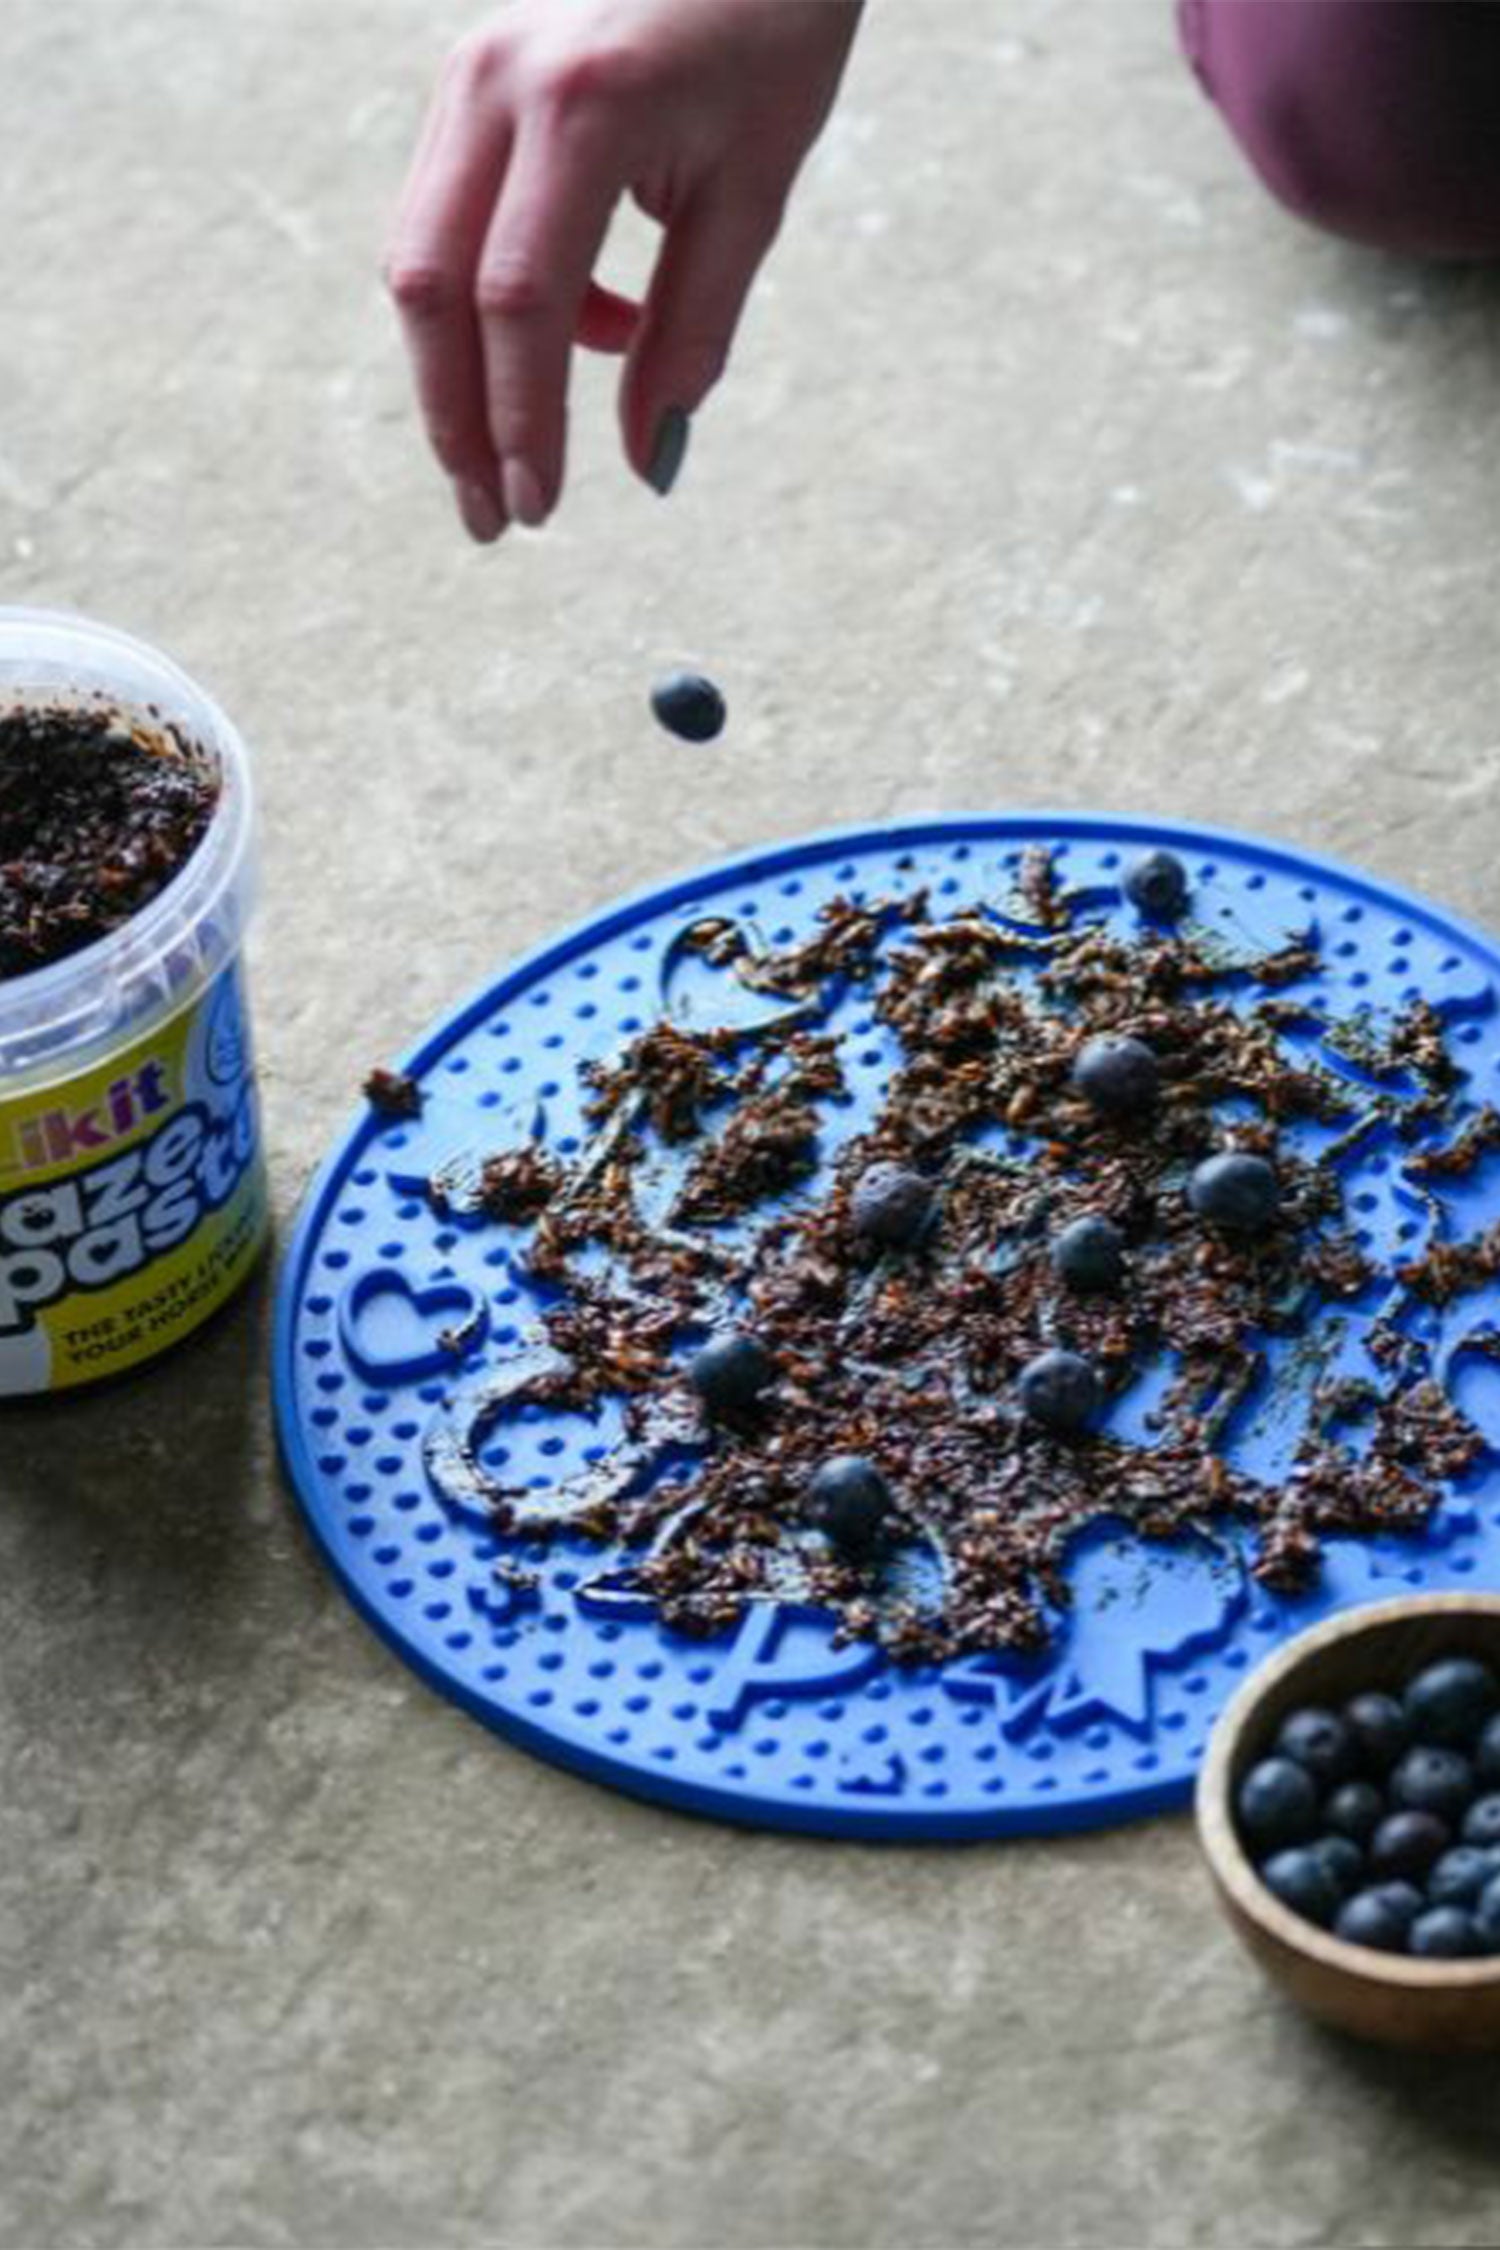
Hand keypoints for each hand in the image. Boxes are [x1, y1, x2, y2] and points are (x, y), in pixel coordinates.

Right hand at [384, 0, 862, 542]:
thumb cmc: (770, 35)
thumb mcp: (754, 192)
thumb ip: (691, 329)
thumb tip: (646, 461)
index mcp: (582, 107)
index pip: (520, 298)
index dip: (520, 417)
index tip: (536, 506)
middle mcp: (497, 82)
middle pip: (433, 285)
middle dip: (457, 417)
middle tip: (492, 519)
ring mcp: (466, 75)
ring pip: (418, 258)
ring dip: (458, 373)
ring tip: (511, 462)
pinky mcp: (464, 85)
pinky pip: (445, 221)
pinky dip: (488, 306)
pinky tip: (572, 338)